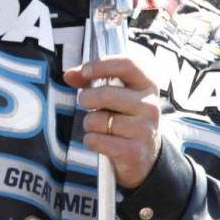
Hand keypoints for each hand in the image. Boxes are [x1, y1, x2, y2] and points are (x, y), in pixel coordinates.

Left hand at [63, 52, 161, 189]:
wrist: (145, 155)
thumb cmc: (125, 116)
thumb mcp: (115, 93)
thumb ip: (90, 80)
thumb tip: (69, 75)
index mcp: (147, 84)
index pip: (128, 64)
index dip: (102, 64)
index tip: (85, 71)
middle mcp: (150, 105)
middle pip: (106, 94)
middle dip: (86, 98)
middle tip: (87, 103)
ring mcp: (145, 129)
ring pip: (98, 120)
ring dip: (89, 123)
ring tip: (99, 126)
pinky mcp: (135, 151)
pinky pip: (96, 140)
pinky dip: (91, 141)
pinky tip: (101, 141)